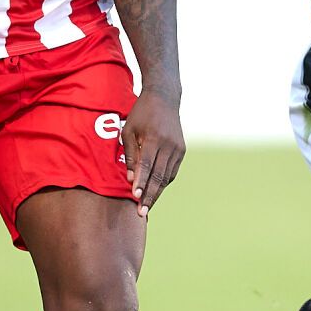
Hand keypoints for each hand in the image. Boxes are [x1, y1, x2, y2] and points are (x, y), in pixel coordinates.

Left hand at [122, 86, 184, 217]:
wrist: (164, 99)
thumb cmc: (141, 114)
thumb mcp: (129, 130)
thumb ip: (129, 155)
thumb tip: (130, 180)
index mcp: (152, 137)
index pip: (146, 164)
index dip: (141, 182)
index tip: (135, 197)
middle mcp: (168, 144)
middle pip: (158, 175)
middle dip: (149, 195)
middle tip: (142, 212)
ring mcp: (177, 148)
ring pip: (167, 176)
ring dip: (156, 192)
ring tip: (147, 206)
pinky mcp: (182, 150)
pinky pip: (172, 171)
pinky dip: (163, 182)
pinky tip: (155, 191)